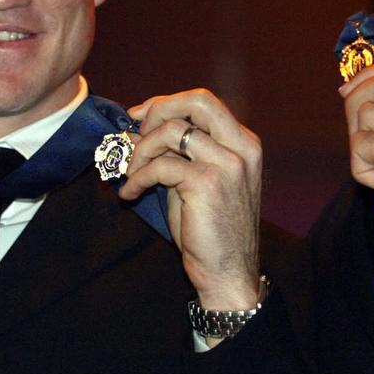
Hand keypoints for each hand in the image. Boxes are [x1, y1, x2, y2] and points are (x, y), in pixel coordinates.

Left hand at [120, 89, 261, 325]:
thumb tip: (136, 130)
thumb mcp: (196, 181)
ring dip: (141, 150)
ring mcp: (228, 164)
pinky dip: (137, 177)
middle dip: (157, 110)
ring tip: (131, 173)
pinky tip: (129, 193)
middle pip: (197, 100)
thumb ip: (176, 153)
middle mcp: (242, 148)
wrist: (227, 273)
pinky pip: (160, 165)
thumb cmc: (209, 229)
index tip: (139, 117)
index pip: (204, 102)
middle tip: (136, 133)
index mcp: (243, 143)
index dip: (166, 103)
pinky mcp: (207, 183)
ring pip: (172, 131)